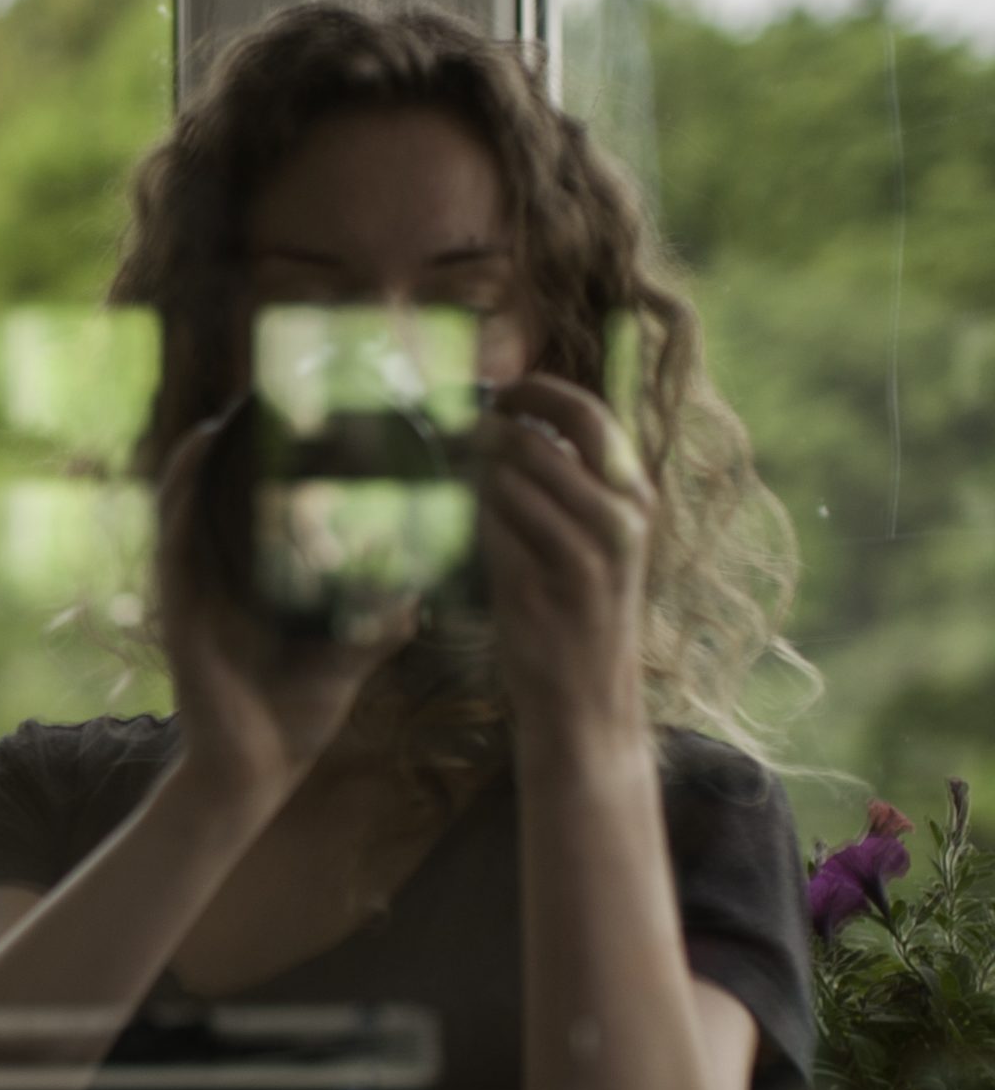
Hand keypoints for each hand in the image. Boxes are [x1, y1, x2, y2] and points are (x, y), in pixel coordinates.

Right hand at [154, 409, 418, 793]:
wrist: (253, 775)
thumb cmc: (293, 722)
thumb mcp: (347, 661)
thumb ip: (376, 627)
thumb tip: (418, 593)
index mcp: (252, 592)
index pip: (250, 519)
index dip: (259, 473)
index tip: (287, 427)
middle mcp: (216, 585)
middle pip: (213, 504)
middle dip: (227, 454)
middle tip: (256, 403)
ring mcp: (192, 595)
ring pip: (184, 511)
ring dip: (196, 461)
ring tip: (222, 417)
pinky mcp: (178, 609)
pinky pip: (174, 538)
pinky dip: (181, 494)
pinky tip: (194, 456)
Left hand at [474, 375, 653, 740]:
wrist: (586, 697)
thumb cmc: (577, 613)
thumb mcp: (590, 538)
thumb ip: (563, 484)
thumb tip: (507, 427)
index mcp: (635, 495)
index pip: (589, 413)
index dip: (534, 392)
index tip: (495, 392)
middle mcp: (620, 517)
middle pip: (540, 440)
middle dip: (490, 428)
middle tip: (459, 431)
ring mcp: (586, 552)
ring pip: (508, 480)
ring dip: (470, 472)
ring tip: (453, 479)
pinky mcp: (543, 584)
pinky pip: (490, 526)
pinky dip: (467, 515)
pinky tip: (457, 522)